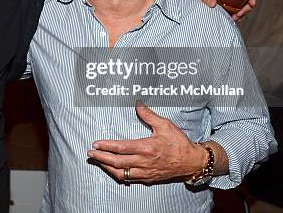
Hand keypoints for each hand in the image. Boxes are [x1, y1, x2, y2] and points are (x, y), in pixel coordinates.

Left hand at [87, 102, 205, 183]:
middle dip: (101, 157)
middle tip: (90, 153)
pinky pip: (129, 179)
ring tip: (97, 161)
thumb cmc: (179, 143)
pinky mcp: (148, 178)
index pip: (121, 147)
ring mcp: (145, 172)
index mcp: (146, 147)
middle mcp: (144, 162)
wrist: (192, 161)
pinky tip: (112, 169)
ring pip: (121, 173)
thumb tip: (138, 103)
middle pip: (117, 162)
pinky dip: (118, 174)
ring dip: (107, 167)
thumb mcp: (165, 125)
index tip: (96, 143)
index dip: (106, 146)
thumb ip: (149, 115)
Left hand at [170, 0, 256, 21]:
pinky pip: (227, 9)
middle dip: (244, 8)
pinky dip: (230, 15)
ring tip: (232, 19)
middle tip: (237, 16)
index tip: (251, 3)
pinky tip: (228, 19)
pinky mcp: (216, 3)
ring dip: (238, 13)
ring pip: (236, 5)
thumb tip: (213, 4)